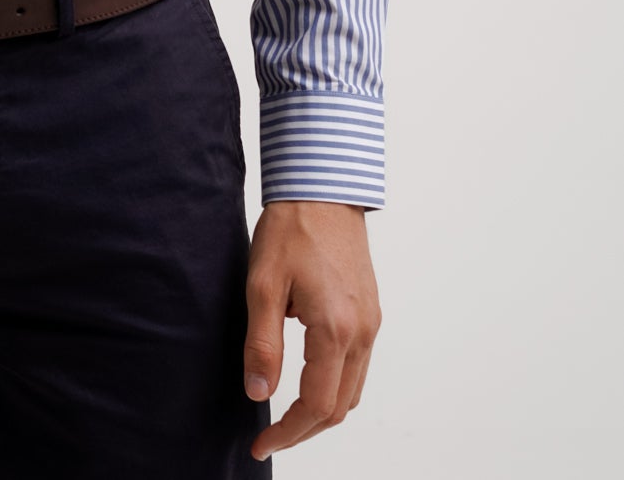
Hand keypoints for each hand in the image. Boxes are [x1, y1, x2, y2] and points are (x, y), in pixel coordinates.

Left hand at [242, 199, 381, 462]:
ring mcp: (371, 323)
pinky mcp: (370, 311)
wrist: (323, 187)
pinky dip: (334, 384)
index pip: (317, 405)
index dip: (288, 432)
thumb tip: (258, 393)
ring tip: (285, 412)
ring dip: (322, 410)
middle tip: (270, 435)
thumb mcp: (263, 284)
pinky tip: (306, 376)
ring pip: (352, 389)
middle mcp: (362, 332)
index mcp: (336, 329)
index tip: (261, 443)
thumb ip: (262, 344)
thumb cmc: (291, 228)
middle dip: (305, 429)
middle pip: (340, 407)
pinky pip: (357, 365)